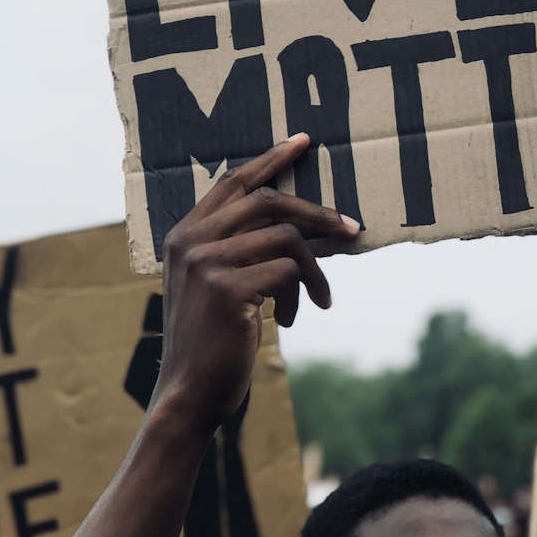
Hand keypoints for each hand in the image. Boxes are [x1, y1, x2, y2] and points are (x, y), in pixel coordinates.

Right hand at [154, 134, 359, 433]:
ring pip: (285, 238)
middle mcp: (190, 242)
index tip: (303, 141)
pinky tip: (289, 320)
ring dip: (314, 270)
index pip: (233, 182)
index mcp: (184, 235)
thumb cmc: (213, 342)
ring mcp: (206, 264)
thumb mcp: (216, 286)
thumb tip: (298, 225)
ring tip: (319, 298)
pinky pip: (287, 271)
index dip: (270, 159)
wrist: (190, 394)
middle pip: (267, 201)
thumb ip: (238, 250)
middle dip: (316, 213)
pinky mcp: (227, 289)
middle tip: (351, 229)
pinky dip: (301, 294)